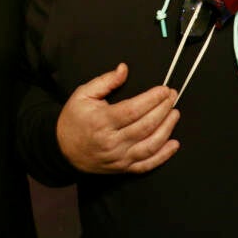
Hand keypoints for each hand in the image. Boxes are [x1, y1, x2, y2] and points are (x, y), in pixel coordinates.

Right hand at [56, 63, 180, 174]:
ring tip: (175, 113)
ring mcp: (119, 158)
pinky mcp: (123, 169)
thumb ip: (105, 81)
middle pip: (145, 126)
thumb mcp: (83, 94)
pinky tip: (174, 144)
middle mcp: (111, 142)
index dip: (152, 99)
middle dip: (163, 109)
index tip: (164, 90)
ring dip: (167, 129)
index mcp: (101, 121)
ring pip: (149, 145)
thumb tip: (124, 69)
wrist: (63, 150)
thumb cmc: (74, 119)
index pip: (133, 110)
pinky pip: (147, 165)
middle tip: (173, 96)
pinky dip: (163, 156)